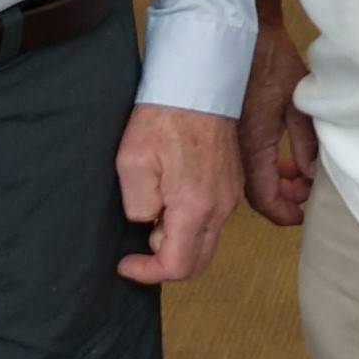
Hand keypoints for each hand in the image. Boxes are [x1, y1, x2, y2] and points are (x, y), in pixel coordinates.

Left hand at [115, 103, 242, 284]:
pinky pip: (212, 221)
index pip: (177, 266)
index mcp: (195, 206)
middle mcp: (220, 206)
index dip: (147, 273)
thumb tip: (146, 223)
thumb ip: (138, 207)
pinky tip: (170, 199)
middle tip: (139, 240)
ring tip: (153, 212)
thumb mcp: (132, 164)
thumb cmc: (163, 118)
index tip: (126, 262)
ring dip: (178, 242)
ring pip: (206, 242)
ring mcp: (230, 196)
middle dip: (165, 262)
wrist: (197, 85)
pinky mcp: (232, 184)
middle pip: (197, 263)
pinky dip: (191, 225)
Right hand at [237, 23, 316, 226]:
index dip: (283, 211)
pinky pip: (247, 159)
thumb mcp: (299, 102)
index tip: (300, 215)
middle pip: (255, 192)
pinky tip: (284, 159)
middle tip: (306, 191)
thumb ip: (305, 141)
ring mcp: (231, 139)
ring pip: (250, 176)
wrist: (242, 31)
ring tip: (299, 176)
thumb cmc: (270, 61)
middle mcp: (237, 149)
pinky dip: (266, 166)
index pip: (264, 197)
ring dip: (275, 181)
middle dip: (282, 197)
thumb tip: (308, 172)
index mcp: (253, 145)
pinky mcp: (231, 127)